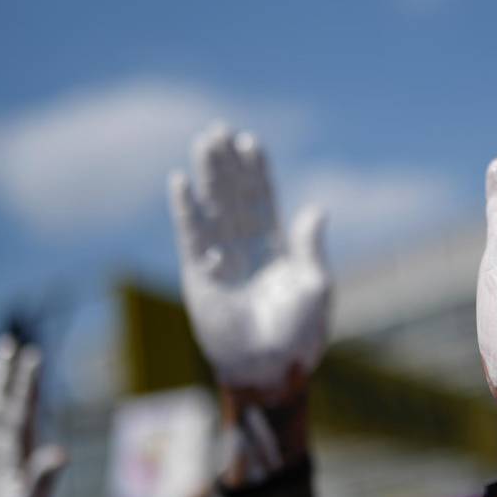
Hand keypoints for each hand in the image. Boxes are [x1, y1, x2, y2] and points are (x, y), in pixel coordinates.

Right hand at [169, 122, 329, 393]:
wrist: (270, 367)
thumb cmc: (299, 333)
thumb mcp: (315, 285)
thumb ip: (311, 246)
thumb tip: (316, 208)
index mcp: (277, 250)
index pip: (265, 201)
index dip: (257, 173)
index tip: (250, 142)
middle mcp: (247, 249)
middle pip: (235, 196)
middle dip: (228, 165)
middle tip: (218, 129)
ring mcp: (222, 259)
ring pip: (214, 208)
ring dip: (208, 176)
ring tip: (204, 142)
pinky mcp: (200, 275)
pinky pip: (192, 236)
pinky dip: (187, 210)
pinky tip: (181, 181)